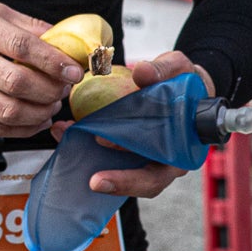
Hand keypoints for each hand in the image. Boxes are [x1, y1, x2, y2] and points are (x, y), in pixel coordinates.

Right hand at [0, 2, 83, 136]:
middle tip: (63, 89)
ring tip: (50, 106)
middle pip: (18, 82)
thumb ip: (23, 24)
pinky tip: (34, 122)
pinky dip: (21, 129)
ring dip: (38, 113)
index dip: (54, 62)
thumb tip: (61, 36)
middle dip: (51, 91)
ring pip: (7, 110)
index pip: (23, 47)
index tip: (74, 71)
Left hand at [48, 52, 216, 196]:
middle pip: (146, 181)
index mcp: (183, 147)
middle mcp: (168, 159)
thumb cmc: (186, 82)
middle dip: (119, 181)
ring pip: (124, 170)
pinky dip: (86, 145)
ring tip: (65, 137)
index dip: (138, 170)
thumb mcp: (180, 68)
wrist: (185, 84)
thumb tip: (142, 72)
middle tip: (93, 180)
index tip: (106, 145)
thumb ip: (164, 69)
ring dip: (92, 160)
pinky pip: (110, 155)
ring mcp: (150, 157)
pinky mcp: (131, 150)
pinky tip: (65, 129)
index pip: (161, 168)